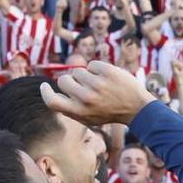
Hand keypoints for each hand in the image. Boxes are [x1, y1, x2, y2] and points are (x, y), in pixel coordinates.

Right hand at [40, 61, 154, 126]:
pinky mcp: (106, 71)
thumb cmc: (109, 113)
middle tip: (83, 86)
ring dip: (86, 76)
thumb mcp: (88, 118)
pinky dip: (97, 70)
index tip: (45, 86)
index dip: (45, 92)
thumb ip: (70, 108)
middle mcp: (86, 99)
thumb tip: (53, 93)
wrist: (137, 108)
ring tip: (100, 85)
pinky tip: (108, 79)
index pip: (51, 101)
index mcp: (79, 112)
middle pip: (63, 80)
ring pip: (78, 71)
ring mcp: (97, 84)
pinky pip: (91, 65)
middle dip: (70, 81)